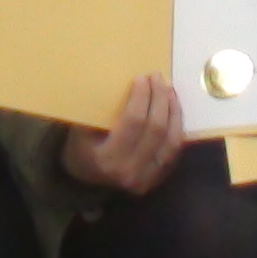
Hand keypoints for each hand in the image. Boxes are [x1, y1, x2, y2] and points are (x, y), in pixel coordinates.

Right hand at [62, 74, 186, 194]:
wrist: (85, 179)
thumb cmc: (80, 148)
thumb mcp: (80, 129)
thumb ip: (98, 110)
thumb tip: (117, 79)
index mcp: (108, 159)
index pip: (133, 122)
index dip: (141, 97)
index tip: (142, 77)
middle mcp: (130, 171)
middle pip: (156, 129)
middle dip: (159, 98)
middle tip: (158, 77)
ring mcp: (147, 178)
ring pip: (171, 140)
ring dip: (173, 111)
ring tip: (169, 90)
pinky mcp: (158, 179)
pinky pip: (174, 149)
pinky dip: (176, 127)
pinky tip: (173, 109)